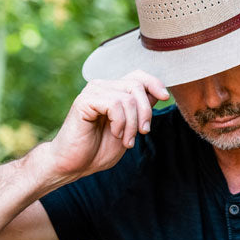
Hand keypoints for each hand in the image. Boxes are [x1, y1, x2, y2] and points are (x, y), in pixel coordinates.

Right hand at [44, 70, 169, 180]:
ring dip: (132, 124)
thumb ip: (140, 111)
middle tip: (143, 133)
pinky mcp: (84, 101)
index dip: (154, 83)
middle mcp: (103, 87)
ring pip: (128, 98)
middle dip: (146, 112)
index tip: (165, 97)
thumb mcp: (129, 129)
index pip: (137, 76)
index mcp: (113, 92)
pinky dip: (120, 122)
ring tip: (126, 140)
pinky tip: (115, 133)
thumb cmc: (98, 149)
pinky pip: (114, 104)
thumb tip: (159, 94)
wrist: (73, 164)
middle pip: (136, 86)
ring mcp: (93, 92)